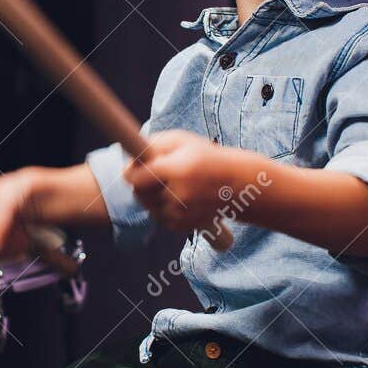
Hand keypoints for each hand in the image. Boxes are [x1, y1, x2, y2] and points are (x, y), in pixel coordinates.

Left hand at [122, 130, 245, 236]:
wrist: (236, 184)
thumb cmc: (205, 156)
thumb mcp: (181, 140)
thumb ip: (153, 144)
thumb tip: (130, 157)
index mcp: (178, 169)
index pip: (136, 178)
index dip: (131, 171)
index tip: (133, 167)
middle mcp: (179, 194)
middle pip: (139, 193)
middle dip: (142, 183)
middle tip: (156, 173)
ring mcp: (181, 213)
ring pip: (148, 206)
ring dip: (152, 196)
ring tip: (171, 184)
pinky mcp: (182, 226)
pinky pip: (159, 217)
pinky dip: (162, 208)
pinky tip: (177, 197)